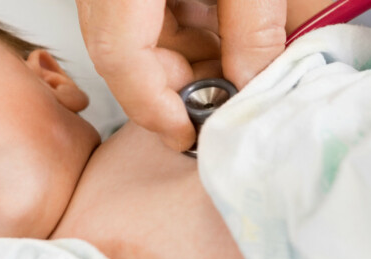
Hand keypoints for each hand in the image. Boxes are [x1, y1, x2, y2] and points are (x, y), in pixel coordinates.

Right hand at [76, 0, 286, 150]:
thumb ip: (252, 27)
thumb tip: (252, 81)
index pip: (118, 56)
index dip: (154, 106)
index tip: (186, 134)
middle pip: (121, 51)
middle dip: (176, 85)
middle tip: (226, 99)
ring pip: (131, 34)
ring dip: (183, 57)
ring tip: (233, 61)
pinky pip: (140, 11)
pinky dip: (180, 26)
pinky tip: (220, 28)